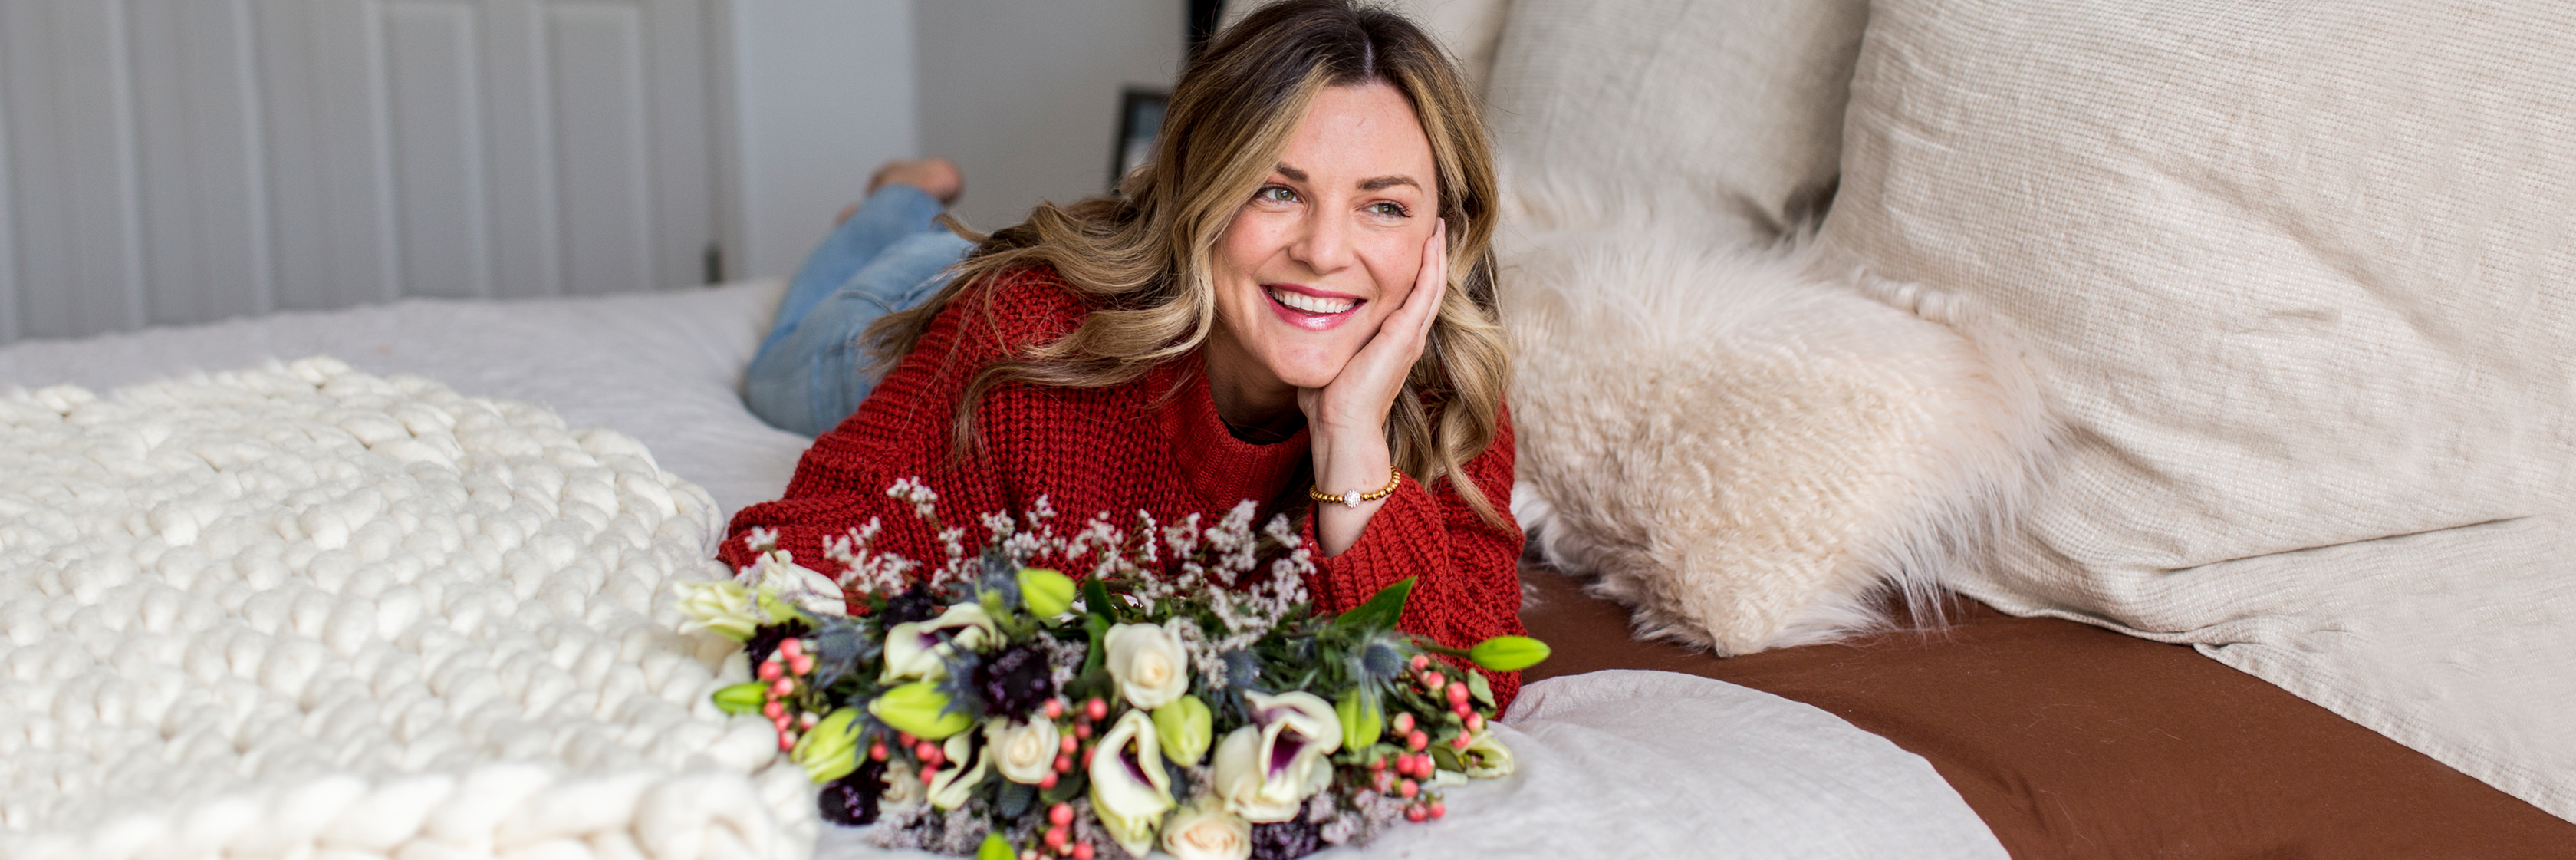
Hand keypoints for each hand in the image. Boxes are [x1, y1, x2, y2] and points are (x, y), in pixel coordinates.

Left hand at [1302, 220, 1446, 555]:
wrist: (1341, 427)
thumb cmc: (1328, 402)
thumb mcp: (1327, 357)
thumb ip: (1322, 339)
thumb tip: (1301, 324)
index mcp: (1391, 341)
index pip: (1407, 296)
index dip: (1410, 268)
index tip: (1408, 242)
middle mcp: (1407, 336)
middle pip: (1426, 285)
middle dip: (1429, 254)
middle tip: (1432, 223)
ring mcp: (1410, 335)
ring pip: (1431, 283)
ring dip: (1435, 253)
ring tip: (1438, 224)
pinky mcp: (1406, 334)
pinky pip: (1426, 290)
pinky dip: (1431, 263)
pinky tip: (1432, 239)